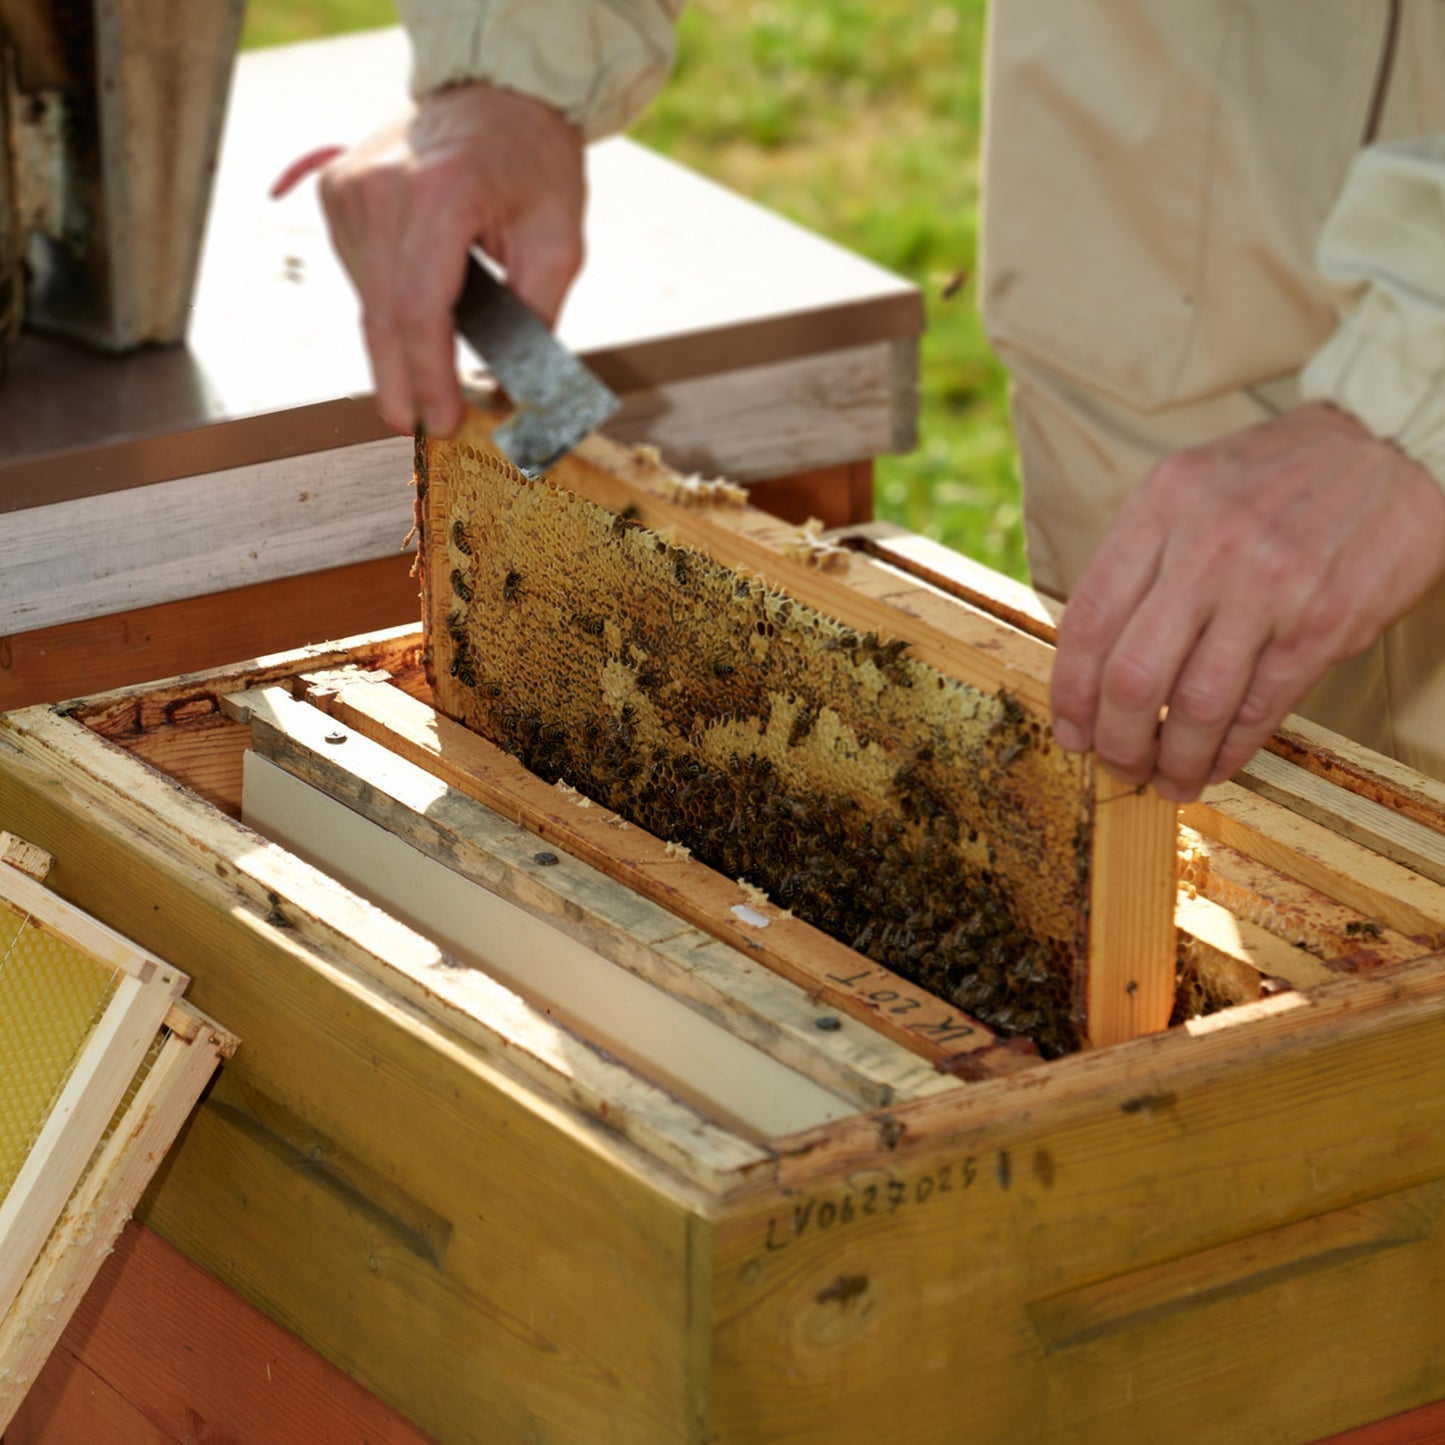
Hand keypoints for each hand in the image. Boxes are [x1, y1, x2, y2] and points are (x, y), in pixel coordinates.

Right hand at [320, 82, 585, 436]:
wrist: (496, 93)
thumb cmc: (533, 163)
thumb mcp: (559, 242)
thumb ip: (534, 318)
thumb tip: (509, 390)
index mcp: (439, 194)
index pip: (419, 309)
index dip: (427, 377)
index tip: (441, 423)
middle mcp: (381, 189)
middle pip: (381, 314)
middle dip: (402, 383)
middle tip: (419, 428)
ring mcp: (350, 189)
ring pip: (366, 301)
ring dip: (397, 345)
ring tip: (435, 363)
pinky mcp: (335, 192)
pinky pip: (359, 275)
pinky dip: (387, 305)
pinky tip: (419, 305)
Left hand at [1050, 402, 1444, 801]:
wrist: (1393, 444)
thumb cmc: (1278, 476)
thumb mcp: (1189, 488)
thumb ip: (1141, 559)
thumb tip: (1094, 658)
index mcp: (1159, 507)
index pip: (1087, 620)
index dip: (1068, 692)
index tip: (1070, 730)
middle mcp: (1206, 546)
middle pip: (1131, 676)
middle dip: (1115, 740)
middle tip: (1117, 765)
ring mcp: (1267, 586)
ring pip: (1195, 704)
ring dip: (1174, 759)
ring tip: (1168, 780)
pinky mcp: (1323, 622)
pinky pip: (1259, 707)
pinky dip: (1230, 749)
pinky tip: (1216, 765)